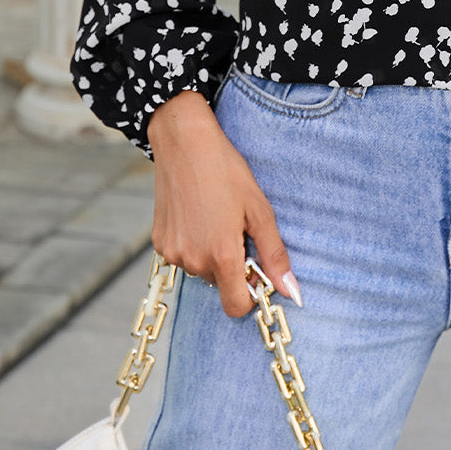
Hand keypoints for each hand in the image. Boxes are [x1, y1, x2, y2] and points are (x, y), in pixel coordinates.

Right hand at [147, 90, 302, 318]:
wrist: (184, 143)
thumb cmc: (226, 171)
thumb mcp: (259, 210)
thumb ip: (275, 254)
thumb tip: (291, 291)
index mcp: (221, 255)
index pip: (236, 306)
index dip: (250, 294)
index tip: (255, 268)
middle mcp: (193, 260)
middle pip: (220, 284)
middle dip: (232, 265)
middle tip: (236, 228)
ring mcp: (172, 253)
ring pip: (200, 270)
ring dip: (211, 254)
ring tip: (215, 216)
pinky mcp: (158, 243)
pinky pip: (182, 255)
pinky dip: (192, 243)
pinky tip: (197, 214)